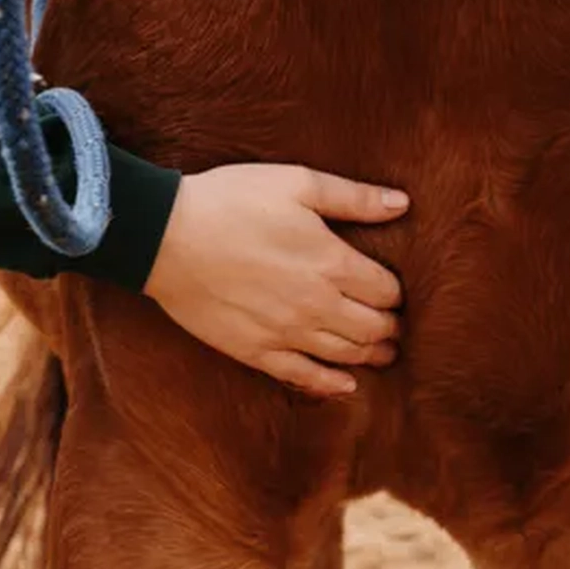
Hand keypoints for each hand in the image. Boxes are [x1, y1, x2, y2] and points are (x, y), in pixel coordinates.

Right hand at [143, 164, 408, 397]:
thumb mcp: (297, 183)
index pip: (386, 291)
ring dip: (371, 355)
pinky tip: (346, 385)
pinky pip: (304, 377)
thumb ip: (353, 198)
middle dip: (390, 327)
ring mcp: (287, 332)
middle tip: (395, 325)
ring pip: (346, 355)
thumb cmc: (231, 201)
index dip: (397, 293)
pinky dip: (332, 384)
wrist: (167, 236)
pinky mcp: (256, 351)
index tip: (395, 292)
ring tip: (382, 352)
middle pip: (373, 328)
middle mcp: (318, 304)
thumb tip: (401, 204)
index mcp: (332, 262)